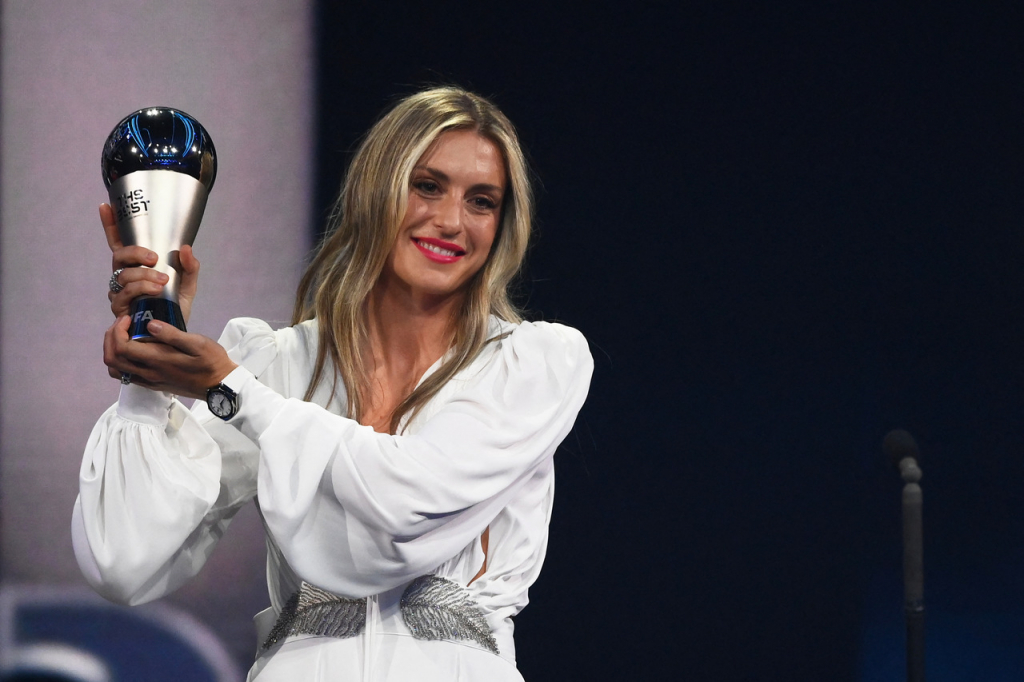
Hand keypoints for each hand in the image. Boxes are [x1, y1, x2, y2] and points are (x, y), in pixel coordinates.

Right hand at [101, 203, 199, 322]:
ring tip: (162, 282)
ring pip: (123, 276)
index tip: (106, 206)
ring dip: (143, 276)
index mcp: (136, 266)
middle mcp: (123, 277)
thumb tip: (186, 247)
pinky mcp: (120, 309)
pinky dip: (140, 290)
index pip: (119, 243)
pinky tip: (154, 292)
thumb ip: (190, 267)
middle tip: (154, 259)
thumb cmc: (175, 307)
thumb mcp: (188, 285)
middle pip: (119, 257)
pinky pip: (125, 295)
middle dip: (135, 254)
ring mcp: (119, 293)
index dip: (111, 225)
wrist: (172, 336)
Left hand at [104, 316, 237, 398]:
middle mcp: (148, 373)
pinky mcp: (153, 384)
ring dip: (113, 351)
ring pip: (116, 370)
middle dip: (110, 338)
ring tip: (124, 336)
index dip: (118, 330)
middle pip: (112, 359)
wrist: (220, 386)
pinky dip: (121, 361)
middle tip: (123, 324)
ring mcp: (149, 381)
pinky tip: (134, 350)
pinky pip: (126, 375)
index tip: (129, 317)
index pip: (121, 347)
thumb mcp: (198, 343)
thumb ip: (172, 334)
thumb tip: (150, 325)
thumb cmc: (212, 362)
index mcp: (157, 360)